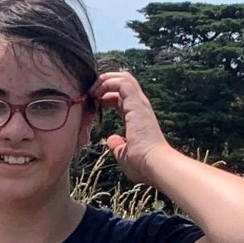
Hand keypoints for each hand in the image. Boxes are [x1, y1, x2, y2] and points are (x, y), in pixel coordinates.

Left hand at [90, 69, 173, 184]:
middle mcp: (139, 106)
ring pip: (123, 77)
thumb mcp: (123, 153)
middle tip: (90, 93)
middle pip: (123, 82)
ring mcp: (140, 103)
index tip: (92, 103)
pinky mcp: (137, 103)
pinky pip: (122, 82)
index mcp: (136, 116)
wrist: (154, 164)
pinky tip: (97, 93)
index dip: (105, 95)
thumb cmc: (142, 163)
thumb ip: (117, 145)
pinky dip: (108, 83)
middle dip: (104, 82)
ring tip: (92, 91)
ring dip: (105, 80)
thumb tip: (111, 140)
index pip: (121, 96)